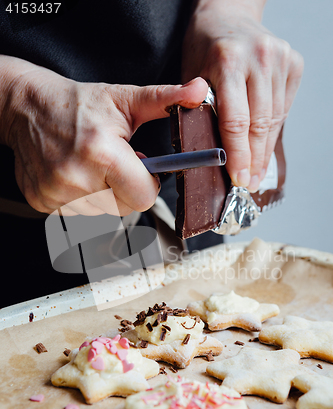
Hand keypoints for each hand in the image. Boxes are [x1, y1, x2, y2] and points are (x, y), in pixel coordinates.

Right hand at [4, 58, 207, 214]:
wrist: (27, 107)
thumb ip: (165, 100)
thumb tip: (201, 91)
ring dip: (103, 193)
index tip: (141, 167)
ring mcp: (56, 194)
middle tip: (113, 163)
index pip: (144, 197)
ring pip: (101, 211)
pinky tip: (74, 174)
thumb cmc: (77, 104)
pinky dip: (81, 197)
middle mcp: (76, 178)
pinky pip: (77, 213)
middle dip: (126, 189)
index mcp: (101, 153)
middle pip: (124, 208)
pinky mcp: (42, 202)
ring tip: (90, 165)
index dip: (148, 183)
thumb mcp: (124, 99)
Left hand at [182, 0, 303, 191]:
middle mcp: (260, 58)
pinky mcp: (293, 64)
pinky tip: (263, 146)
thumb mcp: (190, 74)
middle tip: (250, 183)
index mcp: (228, 61)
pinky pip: (283, 109)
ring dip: (265, 150)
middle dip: (254, 160)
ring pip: (275, 120)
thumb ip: (195, 108)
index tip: (238, 178)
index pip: (236, 121)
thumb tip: (207, 151)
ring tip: (257, 172)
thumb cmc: (204, 47)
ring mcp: (280, 60)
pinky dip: (272, 131)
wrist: (228, 14)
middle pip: (260, 125)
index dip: (238, 155)